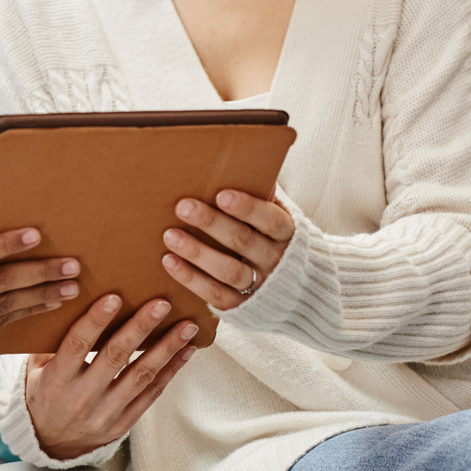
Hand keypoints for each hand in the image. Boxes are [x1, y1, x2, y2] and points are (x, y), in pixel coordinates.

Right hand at [25, 294, 198, 460]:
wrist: (50, 444)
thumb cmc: (44, 394)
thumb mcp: (36, 369)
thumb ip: (51, 341)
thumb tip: (75, 299)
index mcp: (56, 380)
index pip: (77, 345)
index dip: (96, 320)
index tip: (115, 297)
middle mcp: (81, 398)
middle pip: (116, 357)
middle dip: (141, 327)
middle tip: (161, 304)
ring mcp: (105, 413)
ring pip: (141, 376)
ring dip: (167, 349)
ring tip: (186, 326)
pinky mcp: (123, 423)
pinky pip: (151, 394)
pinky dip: (170, 371)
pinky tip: (185, 351)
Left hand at [161, 191, 295, 310]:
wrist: (301, 292)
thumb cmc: (277, 241)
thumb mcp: (280, 218)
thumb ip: (266, 196)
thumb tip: (250, 163)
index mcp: (288, 235)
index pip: (271, 220)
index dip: (247, 208)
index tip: (221, 195)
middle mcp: (276, 262)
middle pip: (243, 242)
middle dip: (212, 223)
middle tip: (183, 206)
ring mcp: (260, 287)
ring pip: (228, 271)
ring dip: (197, 253)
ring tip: (170, 235)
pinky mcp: (242, 307)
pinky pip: (216, 294)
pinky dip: (191, 278)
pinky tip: (169, 261)